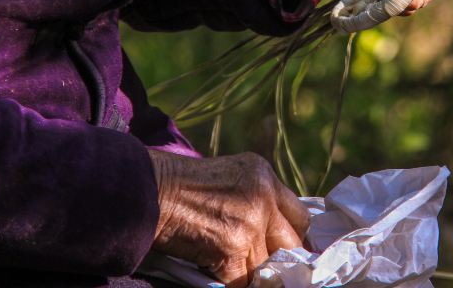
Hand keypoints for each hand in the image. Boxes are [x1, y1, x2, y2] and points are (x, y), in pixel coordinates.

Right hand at [148, 150, 309, 287]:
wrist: (151, 191)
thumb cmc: (180, 185)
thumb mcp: (230, 176)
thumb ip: (256, 198)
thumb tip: (272, 233)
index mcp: (265, 176)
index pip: (300, 215)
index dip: (293, 236)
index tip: (286, 249)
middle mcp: (265, 196)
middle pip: (293, 241)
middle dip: (279, 257)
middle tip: (264, 264)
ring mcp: (252, 223)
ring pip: (267, 265)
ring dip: (250, 271)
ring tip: (228, 261)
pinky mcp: (234, 248)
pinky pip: (244, 280)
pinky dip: (230, 280)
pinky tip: (214, 268)